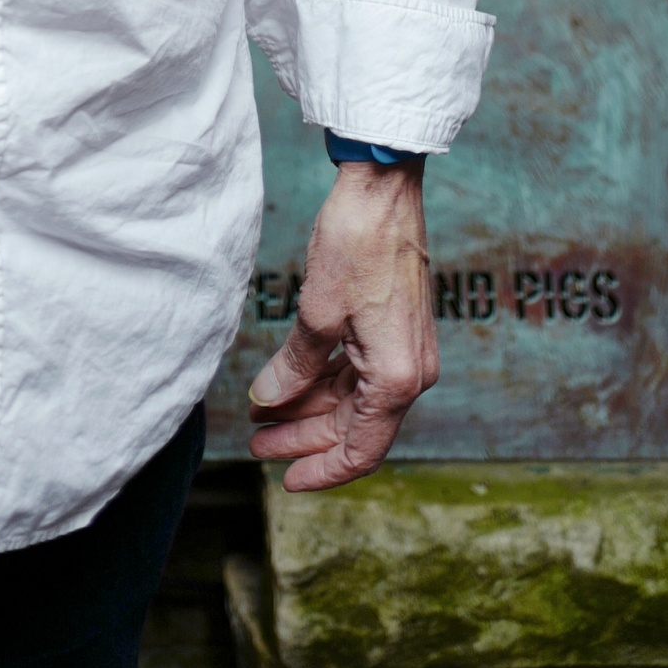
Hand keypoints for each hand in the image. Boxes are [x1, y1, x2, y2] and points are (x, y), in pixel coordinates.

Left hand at [246, 160, 436, 489]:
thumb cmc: (357, 243)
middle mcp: (410, 373)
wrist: (384, 187)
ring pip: (354, 399)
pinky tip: (289, 381)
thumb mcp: (317, 312)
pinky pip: (359, 371)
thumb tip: (269, 401)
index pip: (360, 450)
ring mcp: (405, 350)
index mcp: (397, 379)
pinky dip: (324, 380)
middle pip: (354, 427)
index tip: (286, 481)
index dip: (321, 470)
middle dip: (304, 438)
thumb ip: (295, 366)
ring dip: (310, 408)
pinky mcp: (395, 328)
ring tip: (264, 414)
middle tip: (258, 445)